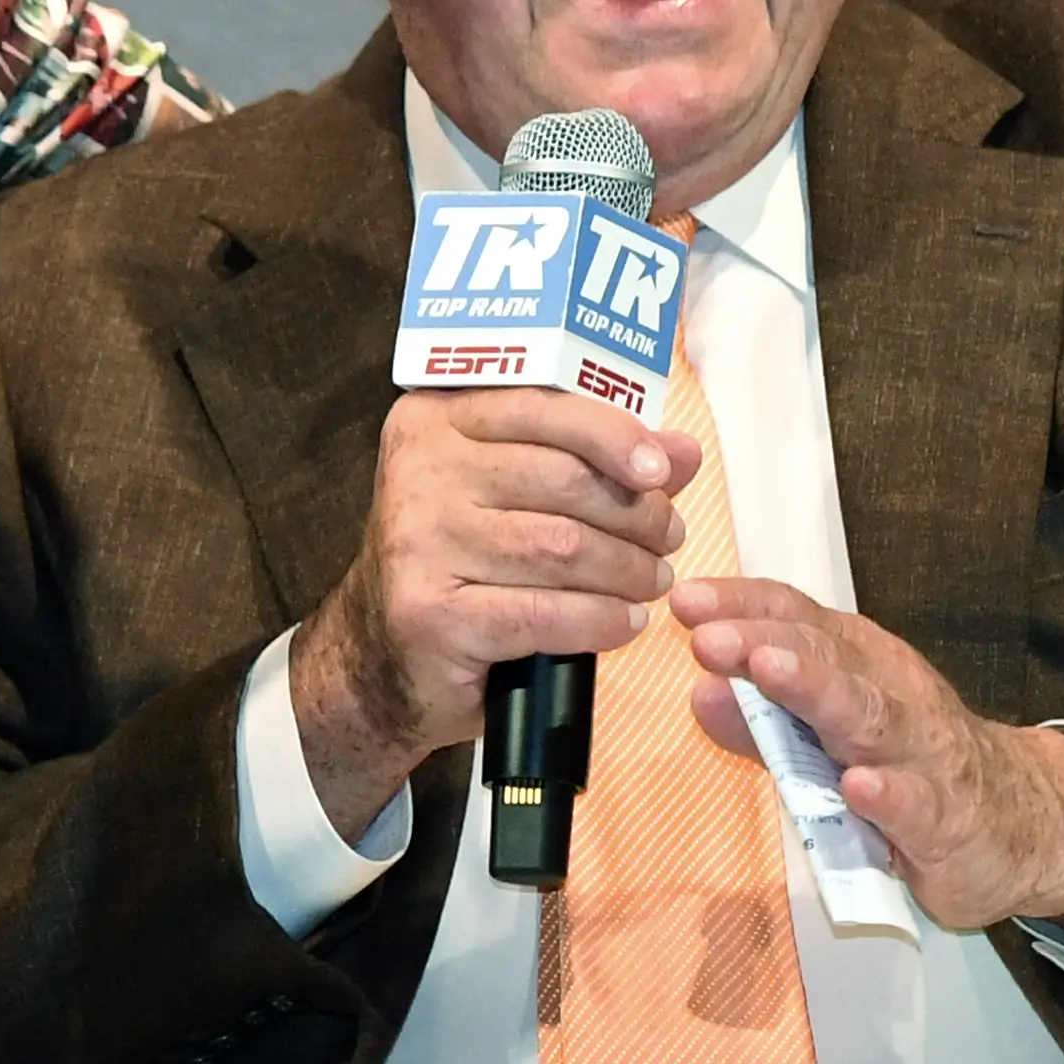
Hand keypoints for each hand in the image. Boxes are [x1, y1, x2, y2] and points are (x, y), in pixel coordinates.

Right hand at [288, 390, 698, 842]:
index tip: (661, 470)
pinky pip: (545, 612)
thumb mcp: (514, 494)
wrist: (380, 655)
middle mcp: (418, 469)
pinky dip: (601, 620)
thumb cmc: (461, 562)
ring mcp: (419, 541)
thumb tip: (683, 452)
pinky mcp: (431, 612)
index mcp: (434, 419)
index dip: (614, 434)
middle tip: (667, 539)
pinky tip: (624, 623)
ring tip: (651, 581)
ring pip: (563, 547)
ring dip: (628, 570)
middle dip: (636, 513)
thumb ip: (595, 461)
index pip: (543, 407)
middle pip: (563, 479)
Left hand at [667, 576, 1063, 928]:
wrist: (1025, 824)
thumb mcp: (830, 739)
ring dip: (816, 690)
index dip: (743, 607)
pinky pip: (917, 804)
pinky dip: (888, 794)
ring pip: (869, 716)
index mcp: (859, 665)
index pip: (797, 621)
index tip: (686, 600)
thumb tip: (699, 689)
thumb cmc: (909, 767)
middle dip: (764, 643)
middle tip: (709, 637)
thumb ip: (761, 723)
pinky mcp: (948, 819)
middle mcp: (891, 693)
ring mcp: (923, 754)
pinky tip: (857, 786)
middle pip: (826, 658)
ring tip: (767, 672)